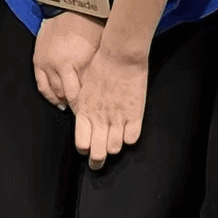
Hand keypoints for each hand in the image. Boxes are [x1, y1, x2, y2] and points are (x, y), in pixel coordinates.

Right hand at [31, 9, 102, 109]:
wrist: (70, 5)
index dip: (87, 105)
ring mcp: (47, 63)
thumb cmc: (90, 22)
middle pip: (68, 94)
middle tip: (84, 115)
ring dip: (62, 101)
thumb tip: (98, 88)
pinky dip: (49, 95)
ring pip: (54, 92)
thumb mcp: (100, 46)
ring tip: (71, 107)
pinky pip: (42, 85)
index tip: (93, 112)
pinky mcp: (38, 60)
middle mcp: (61, 65)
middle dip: (76, 106)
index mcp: (78, 62)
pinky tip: (56, 100)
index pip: (83, 93)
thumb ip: (96, 69)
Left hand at [70, 38, 148, 168]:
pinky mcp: (135, 113)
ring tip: (115, 142)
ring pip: (114, 148)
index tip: (88, 149)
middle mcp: (100, 119)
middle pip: (97, 153)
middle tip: (99, 162)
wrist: (120, 54)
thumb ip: (83, 108)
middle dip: (97, 161)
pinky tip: (128, 131)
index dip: (85, 150)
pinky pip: (132, 138)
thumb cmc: (100, 66)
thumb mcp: (84, 88)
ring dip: (115, 147)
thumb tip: (83, 120)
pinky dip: (130, 137)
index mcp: (85, 112)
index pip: (82, 144)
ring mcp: (118, 117)